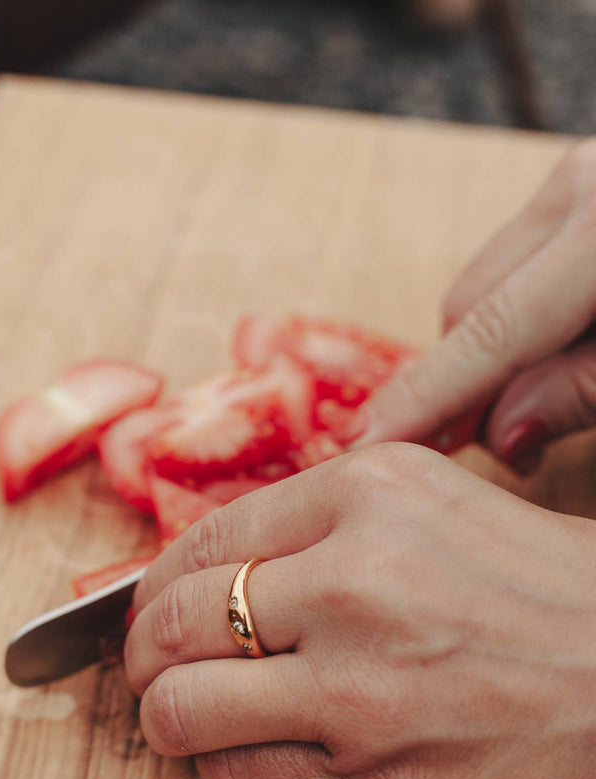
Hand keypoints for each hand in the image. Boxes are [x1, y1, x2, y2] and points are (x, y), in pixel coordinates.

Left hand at [124, 446, 595, 778]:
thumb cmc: (549, 593)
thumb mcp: (444, 505)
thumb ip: (333, 519)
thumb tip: (227, 556)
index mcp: (371, 491)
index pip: (205, 537)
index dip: (158, 579)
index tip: (155, 601)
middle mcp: (351, 581)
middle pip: (174, 617)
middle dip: (142, 647)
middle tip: (148, 662)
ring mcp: (356, 689)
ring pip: (182, 705)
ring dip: (164, 714)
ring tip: (177, 716)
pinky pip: (238, 775)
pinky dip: (218, 765)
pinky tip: (240, 754)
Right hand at [348, 140, 595, 473]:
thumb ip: (584, 393)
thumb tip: (499, 435)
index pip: (488, 332)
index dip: (424, 397)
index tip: (360, 445)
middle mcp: (578, 189)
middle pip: (469, 307)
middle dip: (466, 382)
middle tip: (501, 447)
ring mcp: (575, 176)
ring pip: (482, 284)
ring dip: (494, 351)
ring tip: (543, 394)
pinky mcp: (578, 181)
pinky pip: (512, 260)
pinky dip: (519, 315)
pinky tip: (559, 342)